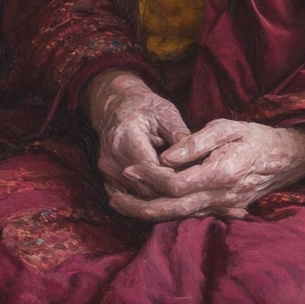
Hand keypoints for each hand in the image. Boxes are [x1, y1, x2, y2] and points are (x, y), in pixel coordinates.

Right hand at [84, 70, 189, 200]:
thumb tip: (196, 161)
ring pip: (139, 196)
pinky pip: (131, 196)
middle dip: (170, 190)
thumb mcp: (167, 114)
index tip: (193, 178)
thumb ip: (180, 137)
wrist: (118, 106)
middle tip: (191, 185)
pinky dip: (149, 194)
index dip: (174, 178)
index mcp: (126, 137)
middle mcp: (112, 158)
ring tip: (180, 185)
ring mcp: (107, 170)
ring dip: (160, 194)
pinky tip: (163, 187)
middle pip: (145, 188)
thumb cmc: (146, 107)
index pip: (151, 169)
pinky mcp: (108, 178)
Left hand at [108, 118, 304, 222]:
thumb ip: (196, 142)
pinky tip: (147, 204)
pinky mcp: (221, 212)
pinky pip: (189, 217)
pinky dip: (165, 213)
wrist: (287, 159)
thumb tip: (166, 156)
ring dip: (147, 212)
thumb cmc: (256, 137)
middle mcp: (218, 197)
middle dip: (137, 206)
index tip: (127, 166)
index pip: (175, 184)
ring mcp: (221, 209)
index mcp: (219, 173)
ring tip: (120, 200)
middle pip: (170, 210)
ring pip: (177, 218)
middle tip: (111, 197)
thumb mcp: (227, 127)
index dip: (148, 176)